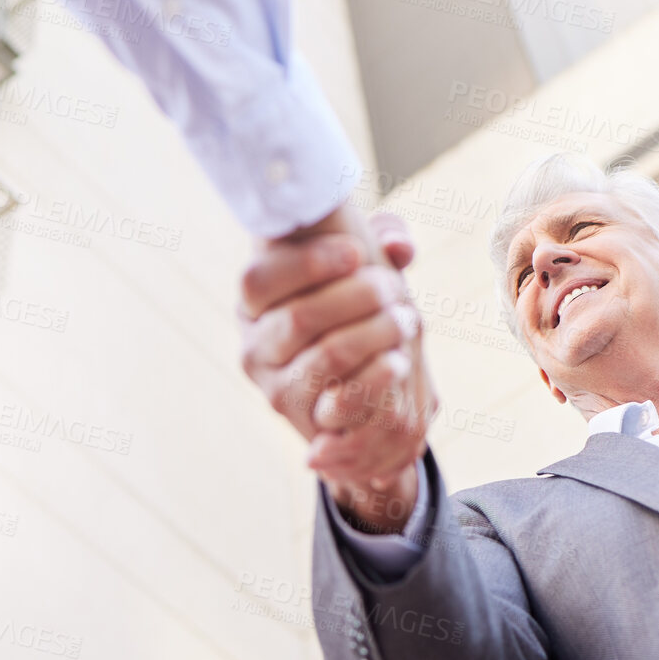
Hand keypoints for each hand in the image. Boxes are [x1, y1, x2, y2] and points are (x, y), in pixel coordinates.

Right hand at [238, 205, 434, 531]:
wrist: (361, 383)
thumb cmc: (358, 306)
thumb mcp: (366, 262)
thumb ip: (385, 234)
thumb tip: (399, 245)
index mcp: (253, 303)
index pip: (257, 280)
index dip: (307, 263)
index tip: (357, 252)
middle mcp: (255, 347)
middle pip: (299, 317)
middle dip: (358, 296)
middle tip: (393, 288)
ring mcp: (278, 389)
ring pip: (328, 355)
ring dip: (375, 333)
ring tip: (405, 319)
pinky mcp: (309, 424)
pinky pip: (342, 403)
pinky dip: (377, 378)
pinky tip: (399, 359)